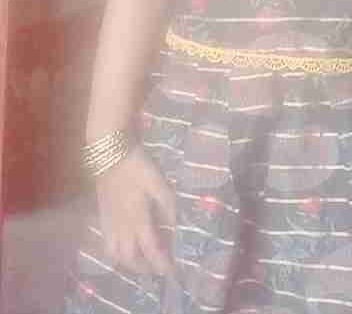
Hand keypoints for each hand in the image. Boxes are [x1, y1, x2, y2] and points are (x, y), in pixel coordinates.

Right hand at [96, 147, 175, 276]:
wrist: (109, 153)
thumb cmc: (137, 166)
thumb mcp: (159, 182)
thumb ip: (168, 204)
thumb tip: (175, 224)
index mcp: (137, 219)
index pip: (151, 250)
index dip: (162, 263)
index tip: (172, 272)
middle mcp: (121, 226)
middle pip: (130, 259)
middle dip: (145, 268)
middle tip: (159, 267)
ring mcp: (109, 222)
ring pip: (115, 255)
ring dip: (128, 263)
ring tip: (142, 260)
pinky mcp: (102, 215)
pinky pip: (106, 244)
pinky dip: (116, 253)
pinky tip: (125, 245)